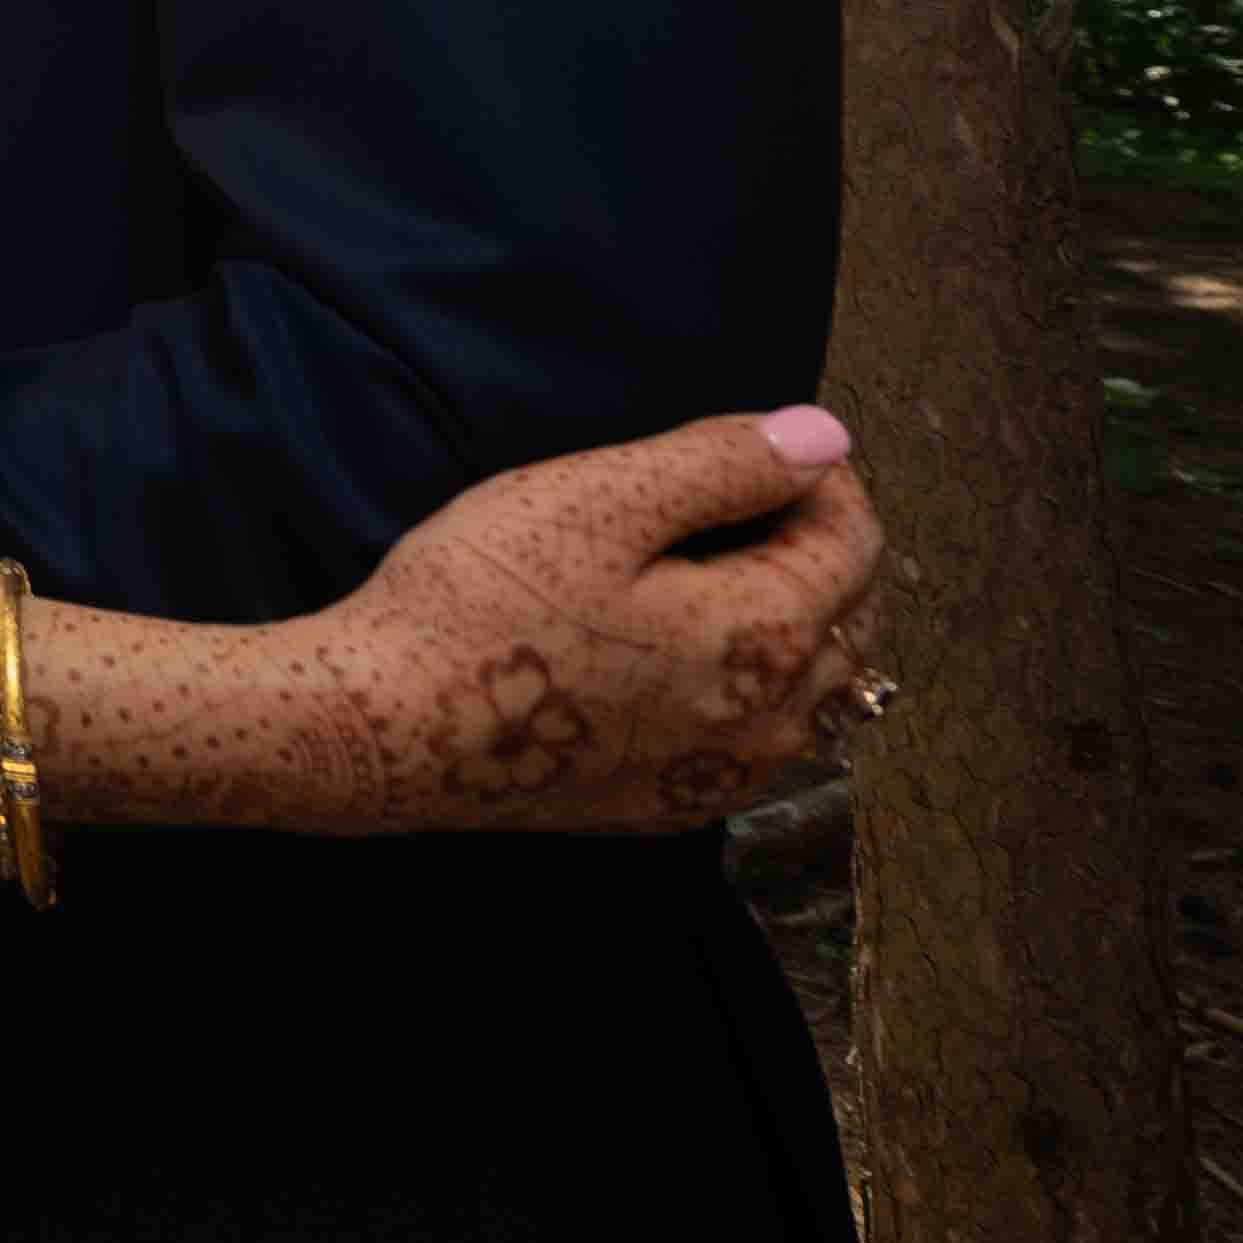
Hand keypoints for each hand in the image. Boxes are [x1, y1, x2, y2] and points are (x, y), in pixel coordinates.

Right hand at [302, 412, 888, 834]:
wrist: (386, 730)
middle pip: (849, 623)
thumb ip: (720, 465)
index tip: (771, 440)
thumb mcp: (596, 501)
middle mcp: (771, 725)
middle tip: (752, 493)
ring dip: (796, 623)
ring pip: (813, 693)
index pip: (855, 545)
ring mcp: (722, 778)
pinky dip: (756, 688)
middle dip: (823, 548)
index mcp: (765, 638)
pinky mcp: (672, 808)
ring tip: (726, 568)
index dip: (824, 477)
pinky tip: (692, 658)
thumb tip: (823, 435)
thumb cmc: (481, 600)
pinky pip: (758, 742)